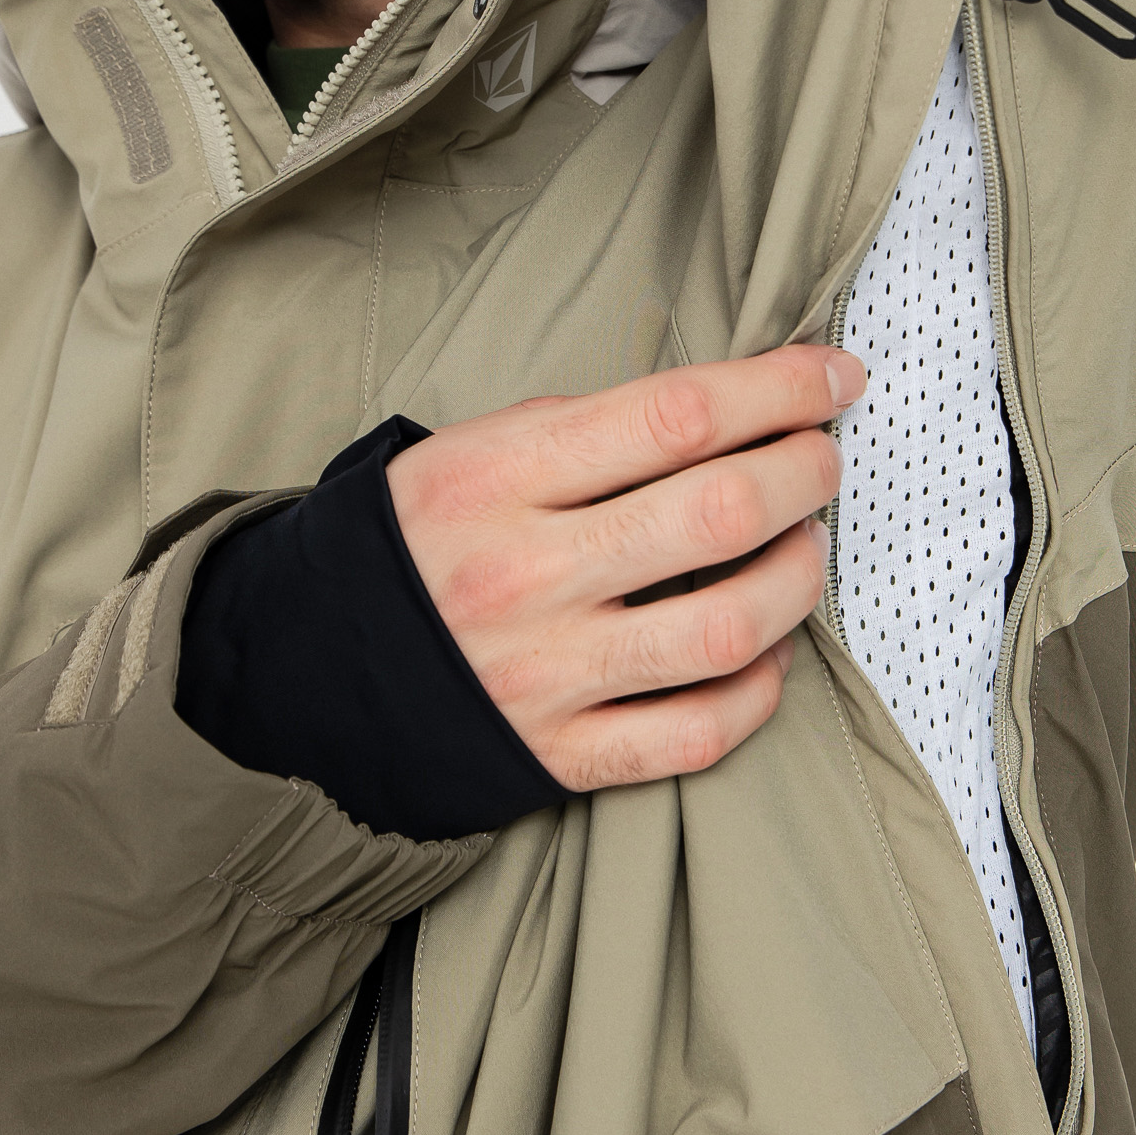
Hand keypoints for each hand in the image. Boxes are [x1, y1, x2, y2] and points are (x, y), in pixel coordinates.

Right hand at [388, 345, 863, 791]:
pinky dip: (759, 691)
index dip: (779, 389)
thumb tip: (715, 413)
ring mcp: (547, 675)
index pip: (673, 415)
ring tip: (806, 547)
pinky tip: (768, 650)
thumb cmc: (406, 543)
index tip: (834, 377)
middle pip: (717, 513)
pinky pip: (697, 734)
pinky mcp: (560, 757)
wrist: (300, 673)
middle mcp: (526, 575)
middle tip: (824, 459)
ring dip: (797, 579)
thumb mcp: (460, 451)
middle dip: (805, 474)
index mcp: (496, 479)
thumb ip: (576, 430)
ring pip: (727, 628)